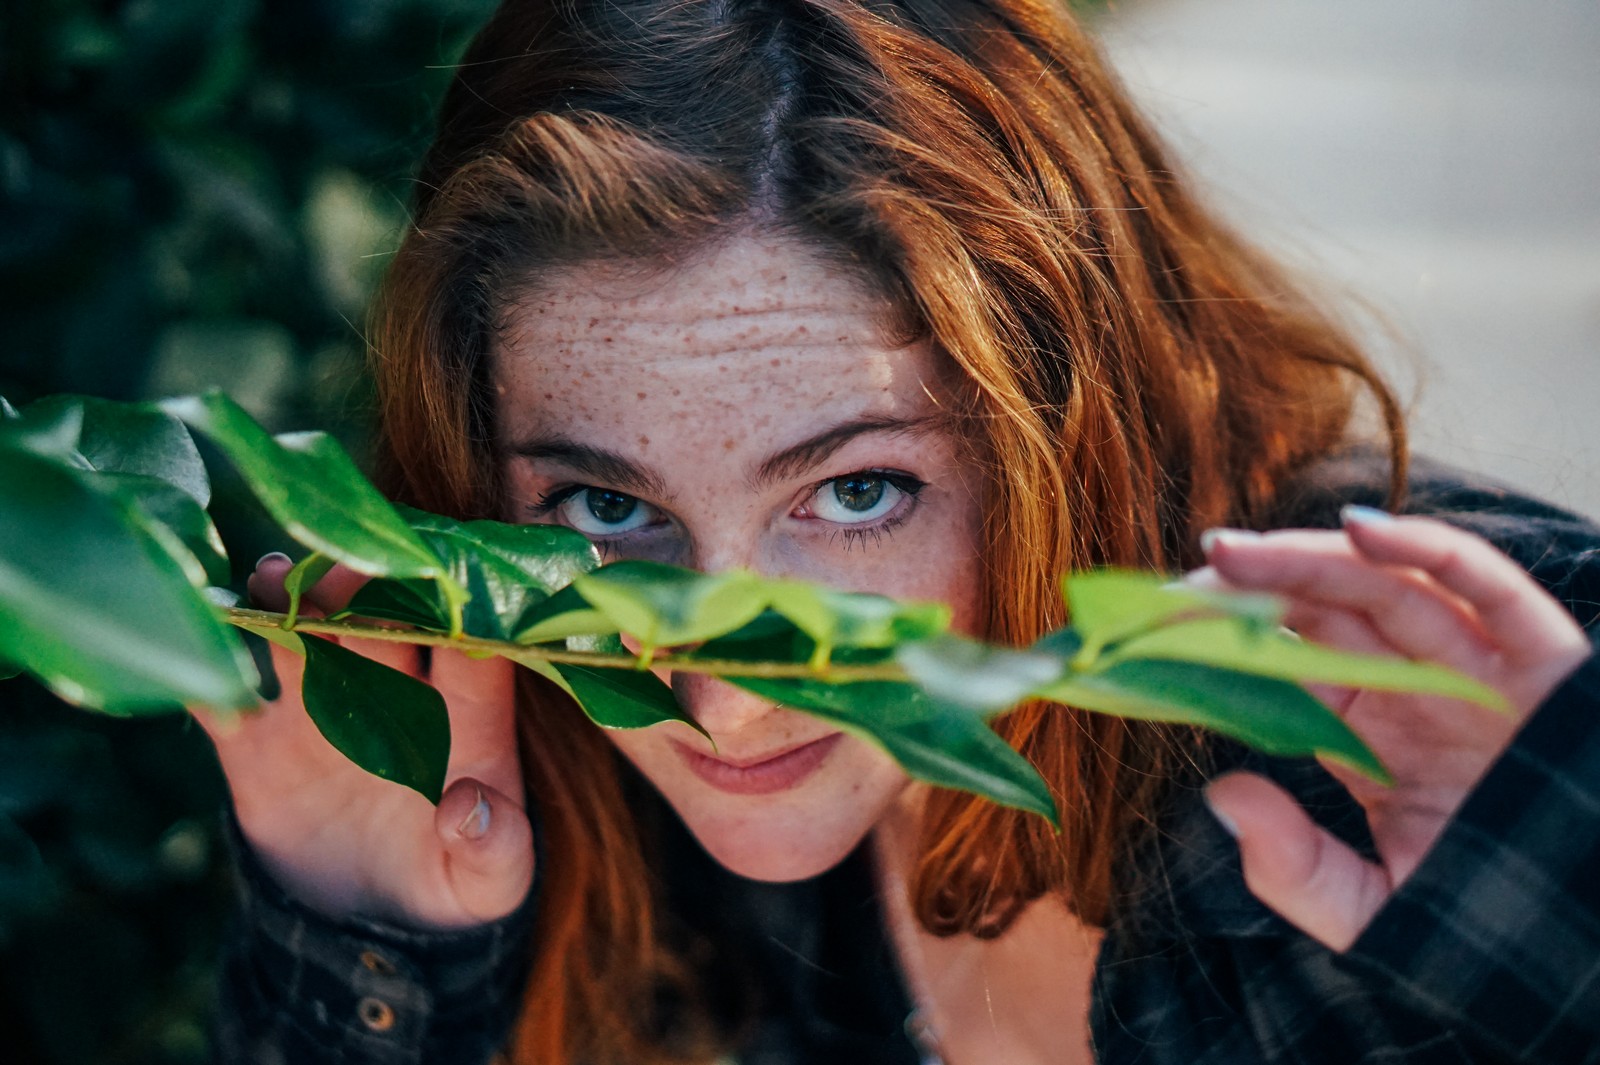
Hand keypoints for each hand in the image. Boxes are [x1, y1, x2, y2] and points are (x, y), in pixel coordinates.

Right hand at [191, 554, 533, 928]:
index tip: (446, 592)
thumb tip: (468, 807)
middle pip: (381, 625)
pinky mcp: (257, 742)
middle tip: (344, 572)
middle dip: (365, 592)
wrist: (365, 923)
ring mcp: (322, 712)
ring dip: (288, 604)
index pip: (474, 655)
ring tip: (273, 580)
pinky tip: (194, 646)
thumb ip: (496, 848)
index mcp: (466, 721)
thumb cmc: (451, 884)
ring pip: (303, 640)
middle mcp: (395, 696)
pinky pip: (225, 699)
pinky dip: (207, 672)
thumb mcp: (489, 886)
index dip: (463, 620)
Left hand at [1196, 508, 1590, 950]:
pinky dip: (1427, 548)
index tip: (1155, 628)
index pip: (1286, 665)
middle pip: (1323, 611)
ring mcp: (1478, 665)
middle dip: (1251, 587)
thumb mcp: (1372, 911)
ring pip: (1383, 586)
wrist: (1589, 940)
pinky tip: (1362, 529)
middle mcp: (1419, 686)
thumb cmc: (1482, 924)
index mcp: (1372, 733)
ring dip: (1307, 559)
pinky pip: (1485, 585)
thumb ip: (1295, 869)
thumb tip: (1219, 795)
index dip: (1225, 641)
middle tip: (1178, 579)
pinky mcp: (1540, 655)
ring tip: (1233, 552)